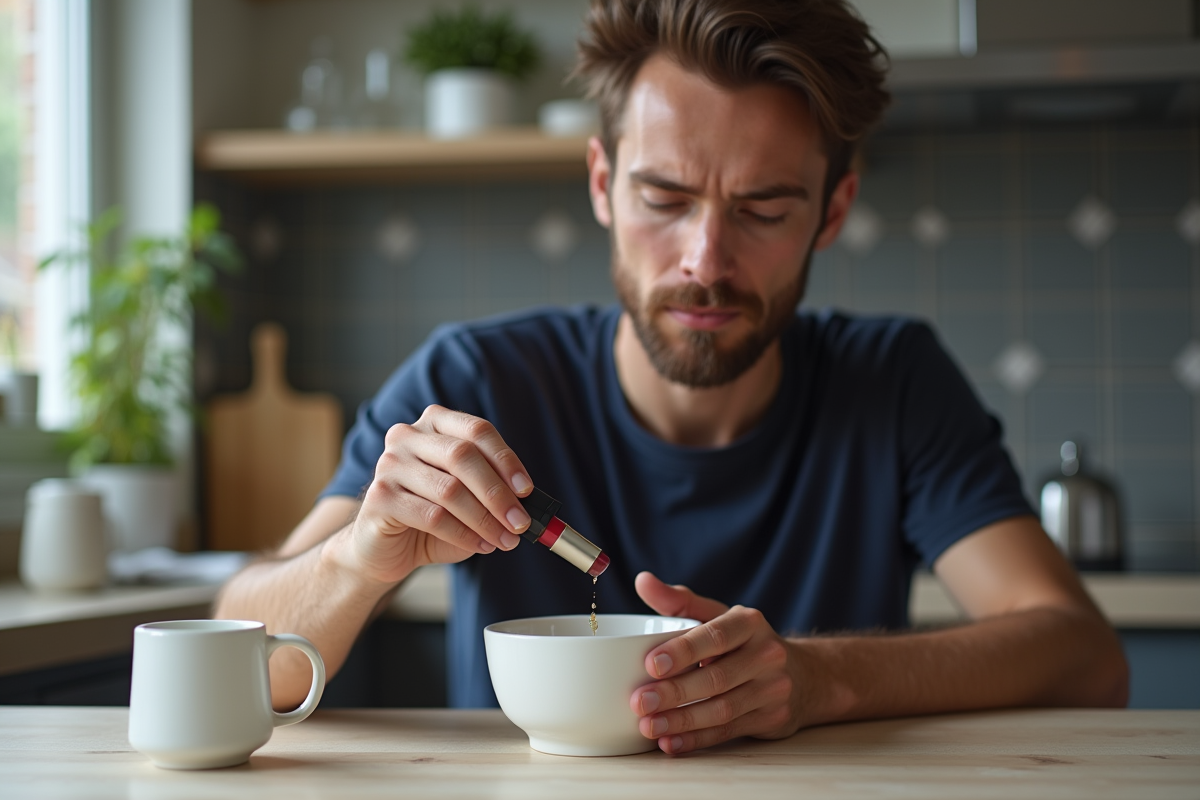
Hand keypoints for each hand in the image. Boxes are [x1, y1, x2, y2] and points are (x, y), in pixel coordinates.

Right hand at [330, 405, 533, 583]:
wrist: (382, 548)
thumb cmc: (429, 519)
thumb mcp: (468, 498)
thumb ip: (493, 492)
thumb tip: (526, 503)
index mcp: (434, 424)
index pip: (477, 430)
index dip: (506, 460)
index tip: (526, 490)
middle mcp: (407, 436)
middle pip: (463, 456)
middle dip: (497, 493)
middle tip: (520, 522)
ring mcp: (389, 464)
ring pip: (449, 489)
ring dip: (485, 519)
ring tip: (504, 539)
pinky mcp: (379, 497)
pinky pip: (432, 516)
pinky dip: (463, 534)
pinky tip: (479, 545)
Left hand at [630, 571, 802, 753]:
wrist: (804, 675)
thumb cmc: (745, 643)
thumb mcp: (719, 616)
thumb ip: (679, 601)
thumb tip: (642, 581)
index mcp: (749, 623)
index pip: (715, 637)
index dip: (683, 651)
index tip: (651, 663)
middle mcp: (767, 655)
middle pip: (717, 678)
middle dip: (675, 692)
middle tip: (640, 701)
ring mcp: (772, 690)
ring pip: (722, 709)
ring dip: (682, 721)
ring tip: (648, 725)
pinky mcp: (771, 719)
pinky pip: (729, 732)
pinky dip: (697, 739)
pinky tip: (670, 743)